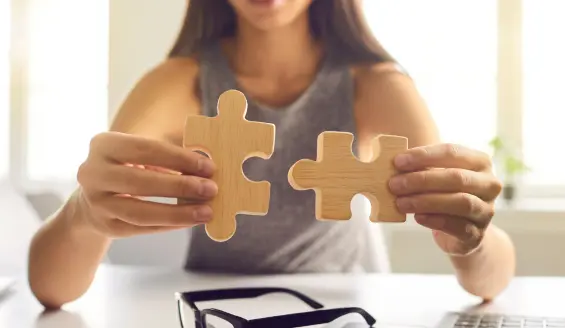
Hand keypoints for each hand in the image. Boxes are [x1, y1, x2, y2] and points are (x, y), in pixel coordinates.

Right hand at [76, 132, 217, 237]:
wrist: (95, 196)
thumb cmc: (130, 166)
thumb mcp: (143, 152)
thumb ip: (172, 155)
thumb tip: (207, 167)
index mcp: (104, 145)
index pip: (146, 149)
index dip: (180, 159)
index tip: (209, 167)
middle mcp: (92, 173)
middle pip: (141, 182)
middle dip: (180, 186)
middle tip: (211, 189)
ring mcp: (96, 203)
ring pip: (140, 212)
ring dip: (178, 213)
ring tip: (206, 212)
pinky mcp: (105, 226)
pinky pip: (142, 228)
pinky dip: (170, 225)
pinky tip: (191, 221)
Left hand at [388, 143, 502, 255]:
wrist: (462, 232)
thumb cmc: (445, 194)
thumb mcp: (436, 176)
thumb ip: (421, 168)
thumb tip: (395, 165)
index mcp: (480, 162)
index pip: (452, 152)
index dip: (423, 156)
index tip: (398, 162)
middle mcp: (489, 184)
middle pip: (456, 177)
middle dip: (422, 180)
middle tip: (394, 184)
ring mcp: (486, 210)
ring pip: (460, 202)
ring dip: (426, 201)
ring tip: (400, 202)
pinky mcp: (478, 234)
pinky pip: (458, 226)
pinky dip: (435, 220)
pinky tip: (417, 217)